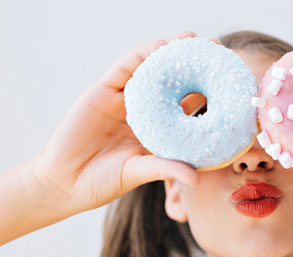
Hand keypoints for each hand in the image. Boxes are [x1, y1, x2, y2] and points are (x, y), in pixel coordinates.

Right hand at [29, 31, 209, 213]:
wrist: (64, 182)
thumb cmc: (103, 182)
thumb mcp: (138, 173)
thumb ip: (165, 168)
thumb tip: (196, 176)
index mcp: (158, 130)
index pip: (188, 105)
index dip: (208, 91)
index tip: (229, 80)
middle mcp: (145, 111)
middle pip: (173, 82)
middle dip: (193, 63)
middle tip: (217, 48)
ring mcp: (123, 99)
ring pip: (150, 69)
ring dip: (170, 52)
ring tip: (191, 39)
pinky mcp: (103, 91)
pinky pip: (124, 69)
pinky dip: (141, 56)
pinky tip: (158, 46)